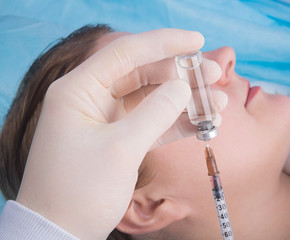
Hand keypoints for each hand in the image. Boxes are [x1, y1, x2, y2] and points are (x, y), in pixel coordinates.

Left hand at [15, 29, 226, 239]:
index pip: (126, 53)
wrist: (62, 232)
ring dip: (184, 100)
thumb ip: (155, 113)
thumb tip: (183, 87)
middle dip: (181, 74)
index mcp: (79, 90)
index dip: (164, 43)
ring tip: (218, 103)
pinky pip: (151, 122)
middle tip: (215, 75)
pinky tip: (202, 121)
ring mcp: (106, 119)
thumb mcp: (121, 149)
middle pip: (143, 74)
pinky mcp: (119, 139)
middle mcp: (91, 99)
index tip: (197, 41)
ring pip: (151, 99)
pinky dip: (176, 121)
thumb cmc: (81, 191)